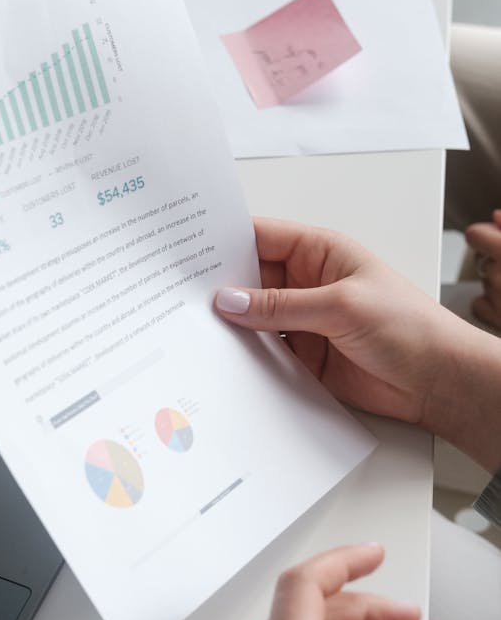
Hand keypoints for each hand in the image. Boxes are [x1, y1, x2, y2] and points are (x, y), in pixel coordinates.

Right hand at [214, 218, 500, 472]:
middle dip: (219, 287)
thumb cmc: (410, 328)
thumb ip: (282, 304)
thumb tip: (231, 300)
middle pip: (249, 279)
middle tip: (181, 296)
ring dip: (230, 326)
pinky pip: (263, 353)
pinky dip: (244, 357)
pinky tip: (223, 360)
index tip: (188, 249)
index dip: (224, 240)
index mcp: (320, 252)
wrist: (439, 382)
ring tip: (194, 330)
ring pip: (252, 318)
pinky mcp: (302, 357)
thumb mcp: (342, 306)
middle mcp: (306, 283)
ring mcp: (303, 321)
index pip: (261, 237)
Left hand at [466, 208, 500, 329]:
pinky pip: (480, 305)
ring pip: (485, 281)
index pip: (474, 235)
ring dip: (497, 282)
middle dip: (495, 260)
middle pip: (480, 258)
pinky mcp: (497, 318)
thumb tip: (495, 216)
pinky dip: (490, 305)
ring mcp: (498, 297)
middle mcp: (499, 273)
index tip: (493, 240)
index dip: (485, 237)